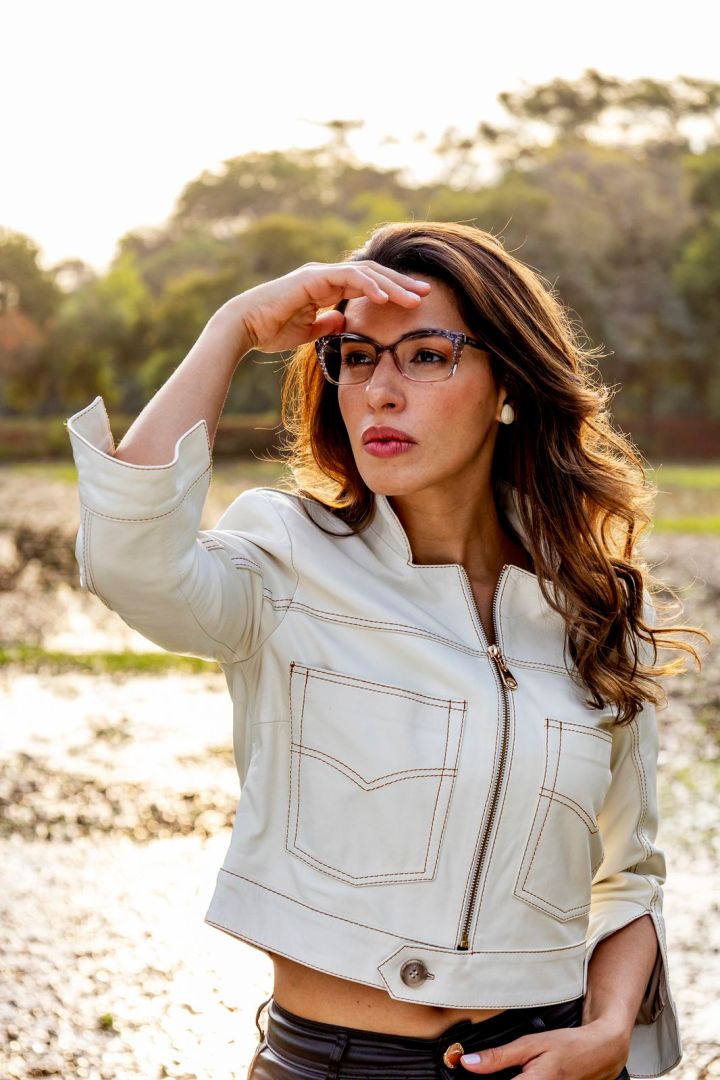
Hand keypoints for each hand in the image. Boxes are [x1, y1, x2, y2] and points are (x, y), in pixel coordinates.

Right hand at [223, 260, 431, 353]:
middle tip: (428, 292)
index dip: (393, 292)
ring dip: (392, 285)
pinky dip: (369, 286)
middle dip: (401, 284)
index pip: (368, 285)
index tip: (416, 302)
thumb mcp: (307, 332)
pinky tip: (386, 298)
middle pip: (373, 275)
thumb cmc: (270, 330)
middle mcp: (326, 275)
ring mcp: (319, 273)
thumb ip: (327, 325)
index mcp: (327, 286)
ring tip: (415, 296)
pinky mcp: (312, 277)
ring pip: (365, 273)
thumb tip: (345, 323)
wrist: (244, 327)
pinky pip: (347, 278)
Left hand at [458, 1018, 629, 1077]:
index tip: (468, 1074)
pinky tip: (521, 1074)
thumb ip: (498, 1057)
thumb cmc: (568, 1045)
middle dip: (492, 1079)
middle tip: (491, 1069)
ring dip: (506, 1079)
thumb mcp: (530, 1043)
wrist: (600, 1053)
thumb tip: (468, 1063)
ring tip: (509, 1070)